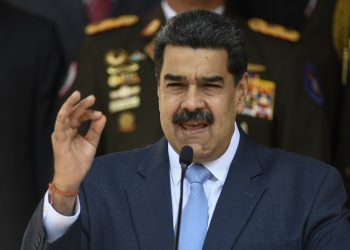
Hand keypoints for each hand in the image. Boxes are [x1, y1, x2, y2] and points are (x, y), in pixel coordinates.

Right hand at [50, 91, 105, 213]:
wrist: (73, 177)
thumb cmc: (80, 161)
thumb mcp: (92, 142)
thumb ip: (96, 129)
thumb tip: (103, 115)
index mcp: (71, 130)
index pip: (79, 116)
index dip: (89, 113)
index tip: (99, 114)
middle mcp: (65, 130)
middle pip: (73, 113)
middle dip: (82, 104)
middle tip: (92, 97)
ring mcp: (60, 134)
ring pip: (64, 115)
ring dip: (71, 105)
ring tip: (78, 95)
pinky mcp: (59, 140)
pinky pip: (59, 126)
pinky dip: (63, 116)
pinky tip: (66, 110)